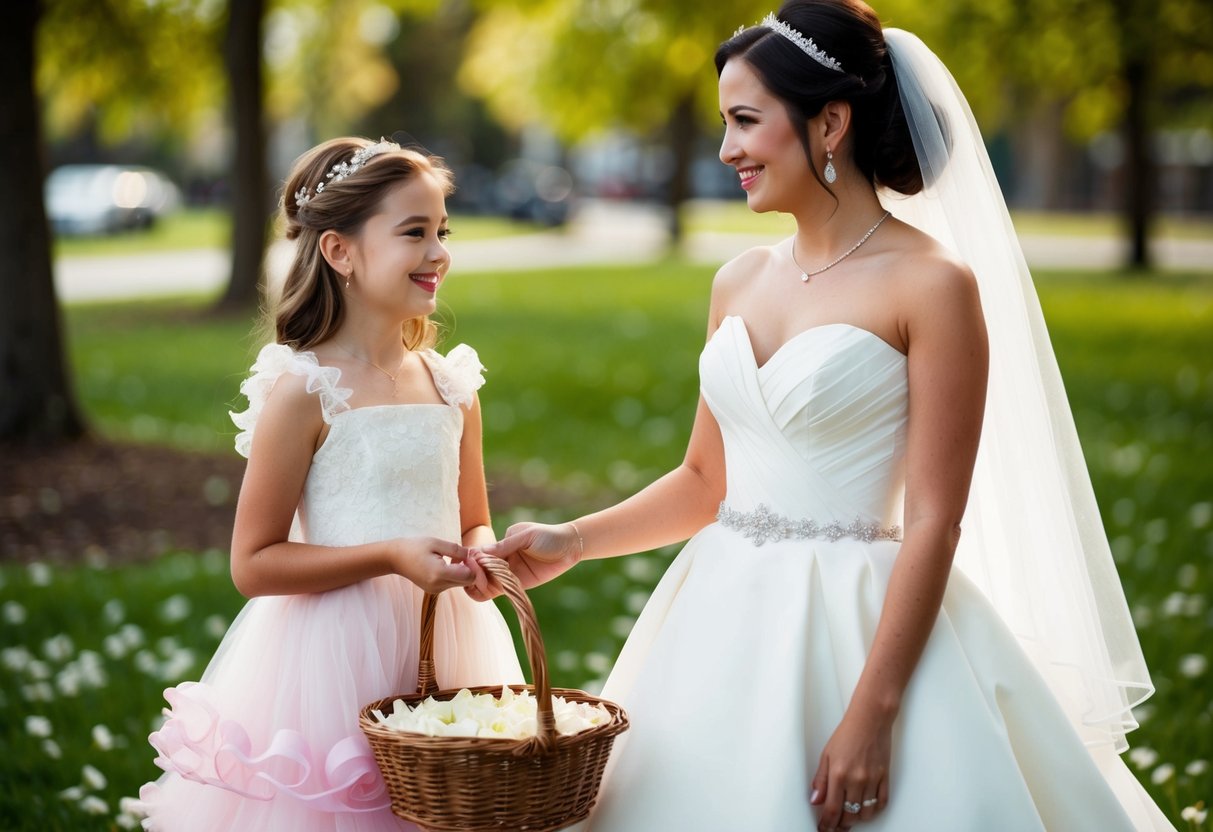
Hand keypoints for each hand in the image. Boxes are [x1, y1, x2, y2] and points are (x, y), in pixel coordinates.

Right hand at [390, 536, 475, 593]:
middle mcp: (438, 585)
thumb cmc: (414, 547)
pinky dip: (454, 575)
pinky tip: (446, 565)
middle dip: (469, 569)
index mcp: (439, 573)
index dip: (472, 565)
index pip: (469, 576)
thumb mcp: (436, 543)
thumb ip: (456, 550)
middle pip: (466, 582)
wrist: (395, 558)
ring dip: (461, 572)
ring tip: (452, 559)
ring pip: (460, 584)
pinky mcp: (433, 591)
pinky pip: (451, 584)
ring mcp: (435, 590)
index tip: (467, 555)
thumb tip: (470, 555)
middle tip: (462, 555)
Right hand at [477, 522, 582, 592]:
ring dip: (477, 584)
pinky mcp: (518, 584)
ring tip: (477, 583)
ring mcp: (510, 573)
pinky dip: (488, 592)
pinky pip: (499, 591)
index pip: (481, 553)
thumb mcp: (526, 537)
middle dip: (472, 573)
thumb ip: (505, 546)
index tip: (469, 562)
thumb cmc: (549, 536)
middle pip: (480, 569)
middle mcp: (503, 559)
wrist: (571, 547)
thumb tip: (479, 553)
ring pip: (486, 582)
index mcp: (502, 544)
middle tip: (471, 574)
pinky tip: (483, 591)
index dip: (473, 559)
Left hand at [810, 707, 891, 830]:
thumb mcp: (826, 754)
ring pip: (865, 813)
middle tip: (835, 826)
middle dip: (840, 825)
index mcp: (839, 774)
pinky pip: (881, 803)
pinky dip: (874, 810)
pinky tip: (866, 808)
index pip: (831, 809)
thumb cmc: (848, 733)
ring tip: (849, 817)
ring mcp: (873, 780)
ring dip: (857, 819)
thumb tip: (815, 800)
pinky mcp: (885, 778)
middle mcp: (856, 780)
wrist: (871, 719)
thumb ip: (820, 779)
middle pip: (849, 815)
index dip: (827, 823)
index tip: (824, 828)